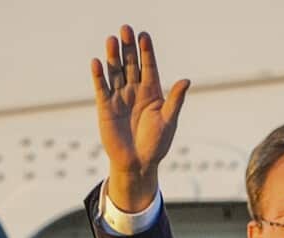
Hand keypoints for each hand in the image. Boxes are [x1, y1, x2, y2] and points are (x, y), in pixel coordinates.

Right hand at [90, 25, 190, 211]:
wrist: (138, 163)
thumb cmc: (156, 144)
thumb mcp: (169, 120)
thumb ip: (175, 100)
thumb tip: (186, 80)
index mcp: (152, 92)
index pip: (149, 66)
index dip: (146, 51)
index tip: (144, 35)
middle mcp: (135, 91)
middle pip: (131, 64)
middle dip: (128, 47)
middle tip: (125, 28)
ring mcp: (119, 97)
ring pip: (115, 72)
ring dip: (113, 56)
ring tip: (112, 39)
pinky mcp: (105, 107)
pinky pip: (102, 88)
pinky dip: (99, 76)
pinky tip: (97, 62)